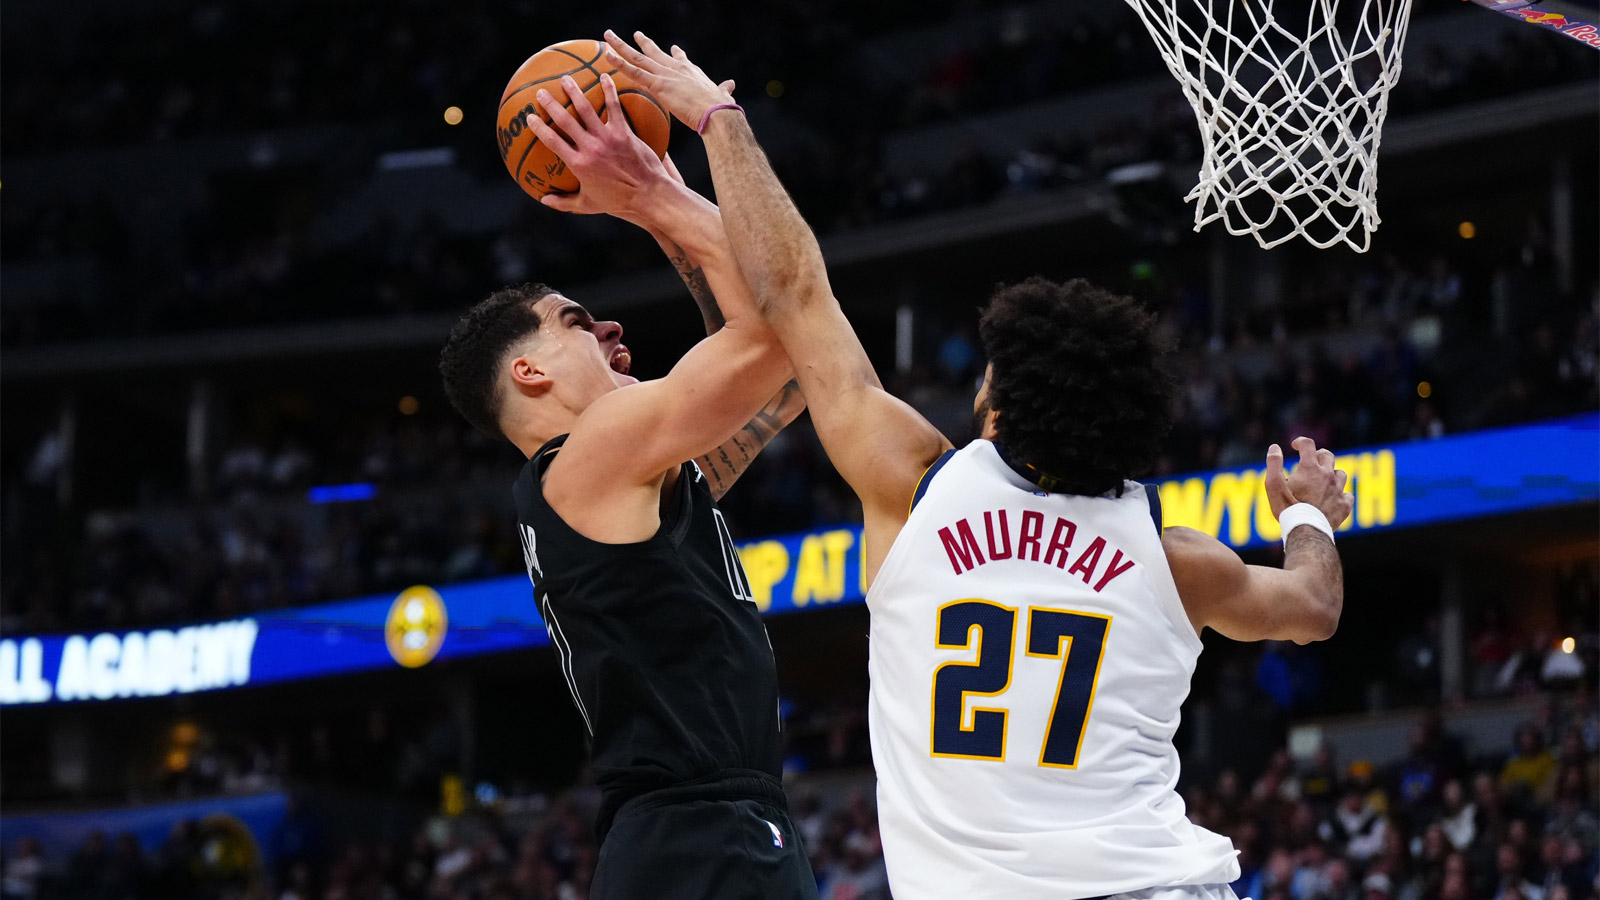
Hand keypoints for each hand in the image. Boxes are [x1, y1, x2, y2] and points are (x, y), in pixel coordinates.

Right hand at [525, 72, 670, 220]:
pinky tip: (604, 76)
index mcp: (579, 164)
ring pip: (587, 109)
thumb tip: (544, 200)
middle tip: (541, 92)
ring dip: (574, 92)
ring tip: (566, 79)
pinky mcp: (624, 132)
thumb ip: (564, 202)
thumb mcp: (588, 204)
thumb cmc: (619, 202)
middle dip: (551, 105)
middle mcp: (590, 148)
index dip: (539, 128)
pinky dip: (608, 90)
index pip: (552, 142)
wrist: (648, 195)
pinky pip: (615, 107)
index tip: (529, 117)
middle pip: (565, 121)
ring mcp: (607, 138)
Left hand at [603, 30, 735, 130]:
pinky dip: (619, 62)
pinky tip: (608, 54)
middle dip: (643, 43)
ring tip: (608, 36)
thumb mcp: (722, 94)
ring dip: (621, 46)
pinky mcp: (658, 85)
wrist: (717, 113)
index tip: (673, 48)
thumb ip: (724, 89)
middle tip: (635, 34)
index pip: (680, 59)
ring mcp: (665, 74)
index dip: (676, 54)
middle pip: (654, 53)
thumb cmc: (720, 108)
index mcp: (691, 71)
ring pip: (637, 57)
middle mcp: (676, 68)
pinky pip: (633, 71)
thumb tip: (731, 85)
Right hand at [1264, 437, 1353, 527]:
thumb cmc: (1287, 508)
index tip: (1295, 445)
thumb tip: (1275, 448)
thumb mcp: (1273, 485)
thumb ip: (1273, 464)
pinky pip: (1348, 495)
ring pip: (1340, 474)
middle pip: (1327, 456)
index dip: (1301, 442)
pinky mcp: (1344, 505)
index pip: (1308, 445)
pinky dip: (1341, 494)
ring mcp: (1338, 490)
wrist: (1306, 531)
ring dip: (1331, 474)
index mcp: (1310, 468)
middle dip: (1318, 455)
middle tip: (1310, 460)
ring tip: (1323, 480)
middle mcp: (1327, 475)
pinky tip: (1334, 498)